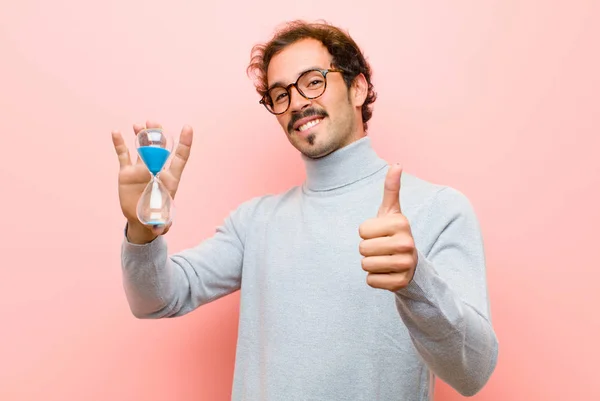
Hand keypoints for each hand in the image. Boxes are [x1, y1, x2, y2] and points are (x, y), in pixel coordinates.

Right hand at [111, 120, 192, 241]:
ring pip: (142, 148)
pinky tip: (116, 132)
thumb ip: (161, 224)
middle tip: (153, 123)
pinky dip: (120, 143)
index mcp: (170, 179)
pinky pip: (123, 155)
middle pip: (159, 148)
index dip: (185, 143)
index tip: (188, 127)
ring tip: (139, 125)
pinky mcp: (126, 173)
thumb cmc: (157, 218)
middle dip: (157, 135)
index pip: (180, 158)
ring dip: (141, 136)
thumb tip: (159, 231)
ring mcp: (141, 170)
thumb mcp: (161, 223)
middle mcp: (156, 170)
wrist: (141, 220)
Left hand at [358, 164, 417, 291]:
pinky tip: (386, 273)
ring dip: (369, 264)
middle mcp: (407, 243)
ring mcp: (405, 264)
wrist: (411, 263)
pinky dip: (374, 279)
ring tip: (383, 260)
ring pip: (365, 265)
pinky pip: (371, 281)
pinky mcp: (400, 283)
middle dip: (366, 249)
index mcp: (401, 223)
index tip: (380, 233)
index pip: (362, 230)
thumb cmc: (394, 233)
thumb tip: (396, 164)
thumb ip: (391, 188)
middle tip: (381, 248)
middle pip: (362, 249)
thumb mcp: (392, 211)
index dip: (366, 233)